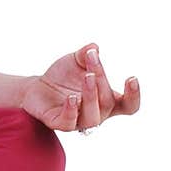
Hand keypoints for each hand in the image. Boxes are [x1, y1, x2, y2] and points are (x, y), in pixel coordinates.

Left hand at [20, 42, 140, 132]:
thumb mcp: (75, 61)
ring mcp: (79, 121)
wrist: (36, 87)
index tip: (132, 77)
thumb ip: (86, 54)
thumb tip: (93, 47)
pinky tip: (72, 97)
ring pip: (92, 117)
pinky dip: (72, 110)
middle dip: (102, 78)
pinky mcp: (59, 123)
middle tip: (93, 59)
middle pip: (107, 102)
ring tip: (87, 76)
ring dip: (91, 95)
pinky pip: (68, 122)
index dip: (134, 95)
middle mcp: (97, 114)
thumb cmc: (63, 76)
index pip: (128, 106)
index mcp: (107, 101)